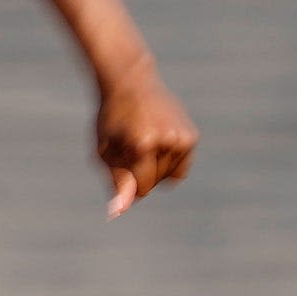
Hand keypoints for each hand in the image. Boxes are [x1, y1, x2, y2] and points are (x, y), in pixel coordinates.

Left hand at [95, 64, 197, 217]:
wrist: (131, 82)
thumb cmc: (111, 119)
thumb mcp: (104, 150)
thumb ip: (115, 181)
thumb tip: (117, 213)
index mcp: (143, 143)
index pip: (141, 188)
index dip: (127, 185)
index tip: (119, 167)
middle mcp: (168, 140)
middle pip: (155, 183)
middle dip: (139, 176)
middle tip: (128, 149)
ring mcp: (183, 137)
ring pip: (170, 178)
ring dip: (154, 170)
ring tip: (142, 144)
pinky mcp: (192, 136)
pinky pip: (181, 168)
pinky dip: (168, 163)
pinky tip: (156, 144)